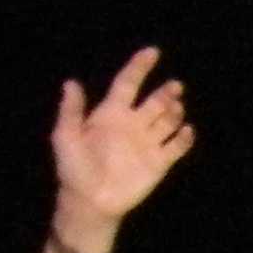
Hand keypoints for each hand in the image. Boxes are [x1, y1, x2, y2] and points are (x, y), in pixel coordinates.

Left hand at [50, 49, 193, 228]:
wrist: (91, 200)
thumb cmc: (74, 167)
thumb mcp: (65, 136)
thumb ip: (71, 111)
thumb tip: (72, 82)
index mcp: (110, 114)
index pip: (128, 84)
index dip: (139, 67)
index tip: (154, 52)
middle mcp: (132, 124)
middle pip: (154, 101)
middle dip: (165, 92)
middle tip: (175, 87)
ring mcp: (147, 143)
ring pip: (167, 120)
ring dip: (174, 111)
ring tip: (175, 108)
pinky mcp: (160, 162)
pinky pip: (176, 146)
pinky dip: (184, 138)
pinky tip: (187, 130)